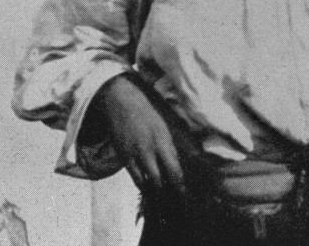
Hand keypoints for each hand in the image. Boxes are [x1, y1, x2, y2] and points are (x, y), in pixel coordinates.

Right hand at [92, 74, 207, 194]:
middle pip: (161, 180)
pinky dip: (142, 187)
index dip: (181, 186)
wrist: (121, 102)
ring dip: (156, 195)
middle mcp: (149, 150)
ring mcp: (135, 155)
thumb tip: (188, 162)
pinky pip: (134, 178)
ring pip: (147, 182)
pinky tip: (148, 194)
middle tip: (177, 207)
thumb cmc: (148, 113)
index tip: (187, 197)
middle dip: (170, 195)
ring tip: (164, 206)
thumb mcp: (166, 126)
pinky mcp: (124, 157)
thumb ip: (174, 145)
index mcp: (164, 141)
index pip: (174, 170)